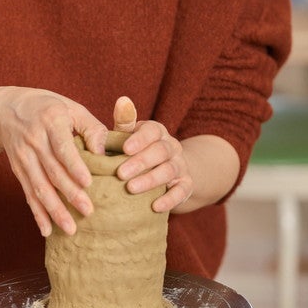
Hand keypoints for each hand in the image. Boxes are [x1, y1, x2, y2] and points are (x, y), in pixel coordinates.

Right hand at [0, 87, 108, 236]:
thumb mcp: (71, 108)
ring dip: (54, 209)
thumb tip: (103, 153)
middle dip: (69, 193)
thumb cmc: (48, 108)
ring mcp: (23, 156)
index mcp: (50, 121)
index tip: (88, 183)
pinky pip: (28, 194)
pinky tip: (47, 231)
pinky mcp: (18, 170)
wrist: (5, 109)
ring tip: (70, 228)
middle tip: (88, 212)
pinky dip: (37, 213)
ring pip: (39, 186)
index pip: (63, 147)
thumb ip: (92, 128)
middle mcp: (33, 139)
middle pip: (52, 171)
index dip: (74, 165)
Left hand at [111, 96, 193, 213]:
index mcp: (156, 131)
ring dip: (151, 180)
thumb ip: (124, 123)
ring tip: (131, 189)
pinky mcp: (186, 185)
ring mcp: (181, 165)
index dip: (140, 139)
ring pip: (169, 171)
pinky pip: (182, 191)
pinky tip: (155, 207)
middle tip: (120, 173)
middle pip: (160, 151)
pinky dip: (170, 199)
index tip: (124, 149)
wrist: (166, 170)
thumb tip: (122, 101)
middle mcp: (171, 146)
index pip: (152, 131)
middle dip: (141, 162)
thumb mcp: (129, 136)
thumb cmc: (137, 150)